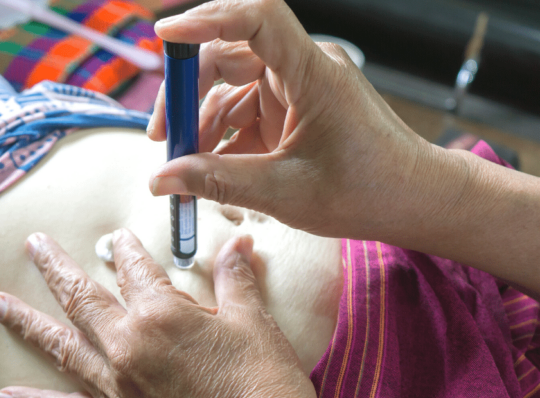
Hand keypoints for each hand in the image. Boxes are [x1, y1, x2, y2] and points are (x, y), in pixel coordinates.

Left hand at [0, 229, 315, 397]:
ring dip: (26, 322)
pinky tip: (2, 392)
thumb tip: (237, 246)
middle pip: (82, 297)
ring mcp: (115, 385)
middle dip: (55, 267)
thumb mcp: (253, 325)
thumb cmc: (261, 383)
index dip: (126, 249)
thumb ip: (236, 281)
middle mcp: (127, 346)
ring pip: (61, 345)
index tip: (115, 238)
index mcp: (161, 315)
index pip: (136, 269)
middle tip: (32, 244)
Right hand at [147, 0, 443, 239]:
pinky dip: (224, 136)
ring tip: (184, 167)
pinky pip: (246, 109)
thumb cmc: (366, 191)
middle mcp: (303, 67)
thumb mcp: (284, 191)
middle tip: (162, 137)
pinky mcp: (295, 105)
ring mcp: (298, 85)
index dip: (207, 18)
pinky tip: (209, 167)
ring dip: (202, 123)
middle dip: (187, 93)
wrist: (414, 200)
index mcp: (312, 73)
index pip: (257, 17)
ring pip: (231, 87)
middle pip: (228, 54)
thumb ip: (217, 181)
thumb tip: (162, 179)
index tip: (165, 35)